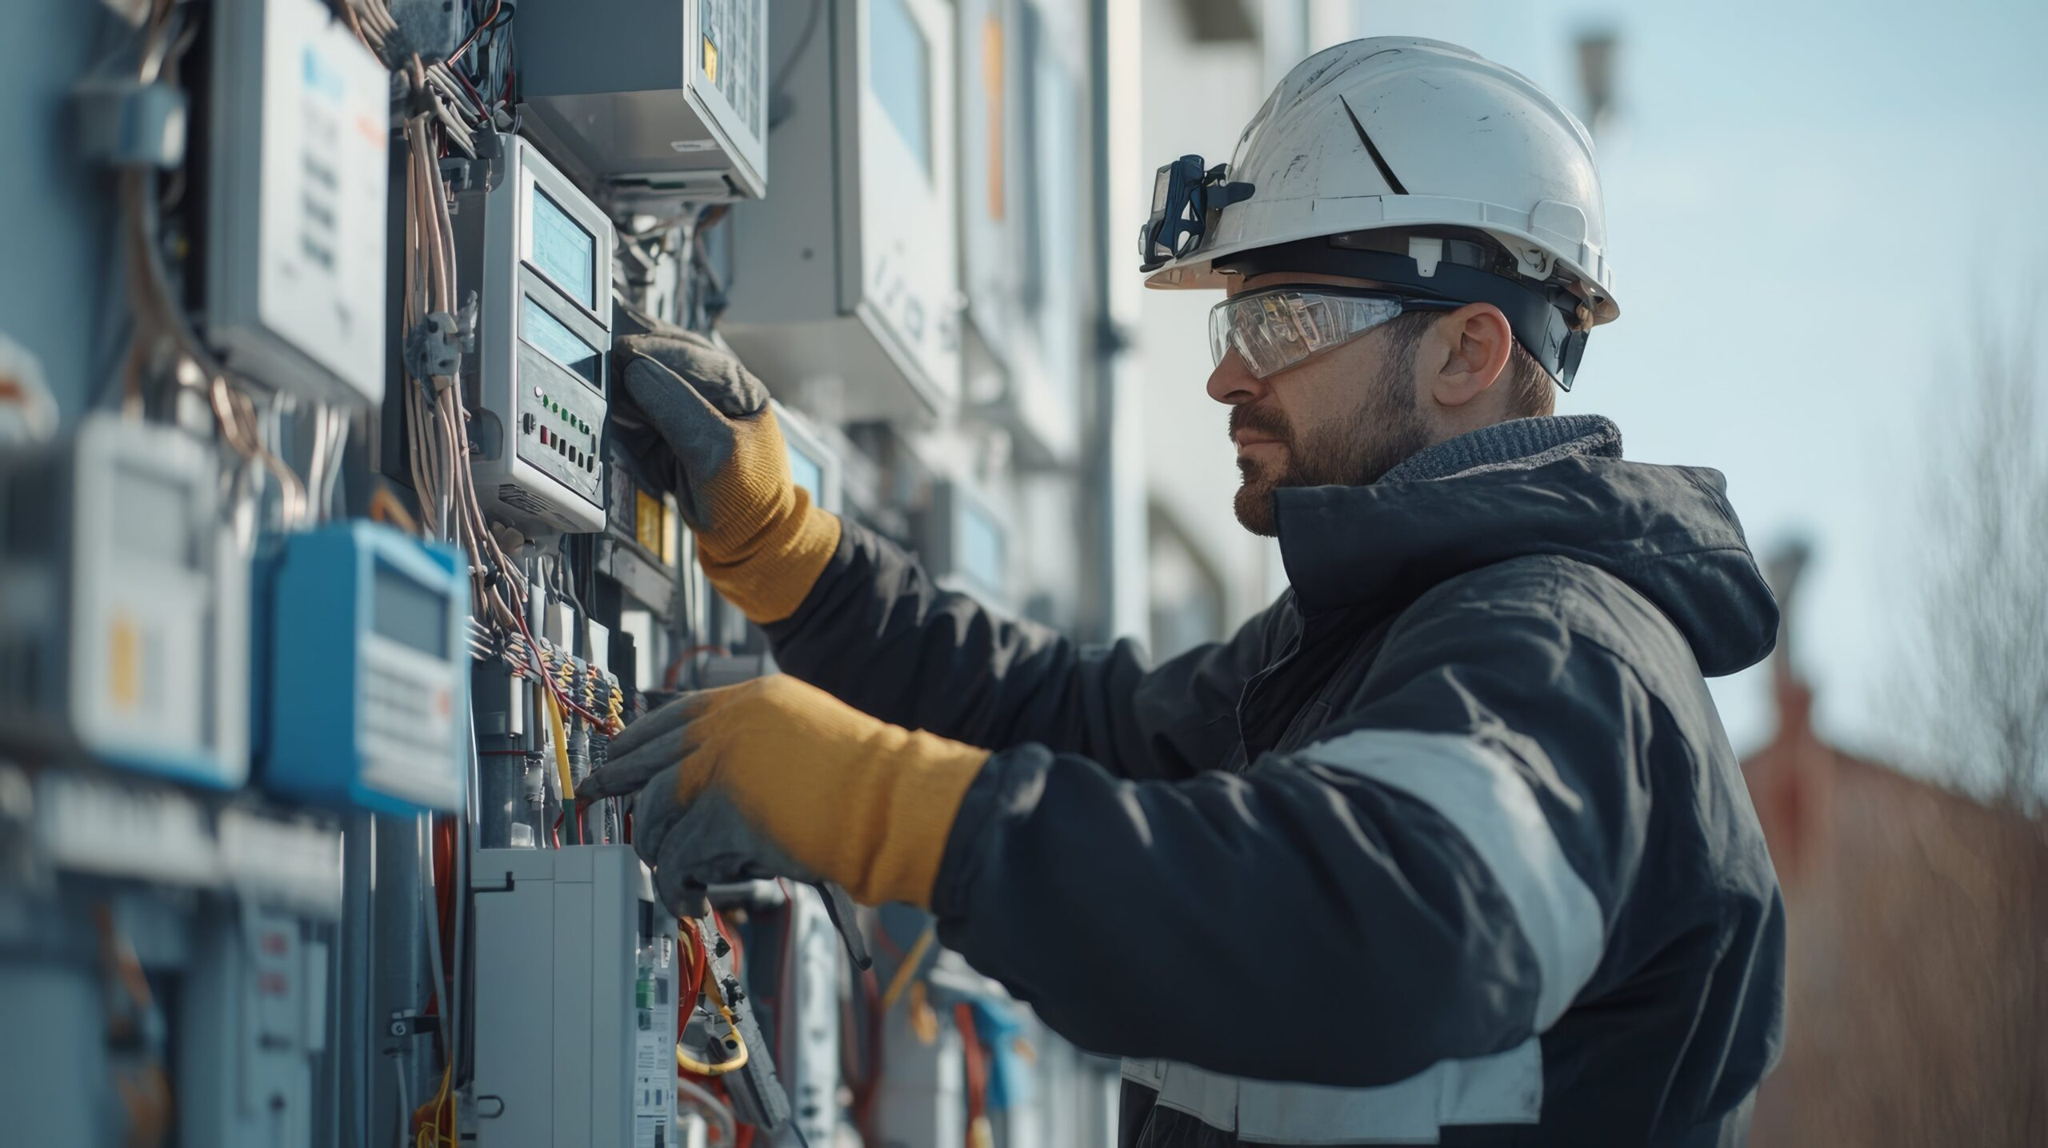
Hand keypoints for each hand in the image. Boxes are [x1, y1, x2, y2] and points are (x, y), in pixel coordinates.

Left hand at [579, 675, 987, 914]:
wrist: (897, 803)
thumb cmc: (868, 784)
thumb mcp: (807, 739)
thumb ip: (757, 748)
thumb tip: (710, 782)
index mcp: (750, 701)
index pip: (672, 714)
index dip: (636, 741)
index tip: (615, 759)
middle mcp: (728, 725)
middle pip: (647, 755)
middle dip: (614, 783)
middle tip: (593, 800)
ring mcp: (722, 766)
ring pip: (653, 810)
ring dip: (655, 848)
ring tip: (672, 875)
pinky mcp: (724, 813)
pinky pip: (677, 854)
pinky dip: (676, 883)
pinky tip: (690, 899)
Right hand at [611, 308, 839, 623]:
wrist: (749, 539)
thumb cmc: (749, 500)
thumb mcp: (715, 453)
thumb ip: (678, 410)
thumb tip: (637, 372)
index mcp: (737, 386)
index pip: (689, 356)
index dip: (652, 353)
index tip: (618, 353)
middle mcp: (712, 389)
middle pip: (664, 357)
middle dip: (630, 355)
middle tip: (598, 353)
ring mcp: (689, 407)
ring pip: (647, 378)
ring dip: (621, 376)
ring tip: (596, 373)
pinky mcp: (668, 428)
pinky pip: (638, 407)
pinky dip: (619, 403)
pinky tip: (604, 400)